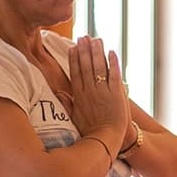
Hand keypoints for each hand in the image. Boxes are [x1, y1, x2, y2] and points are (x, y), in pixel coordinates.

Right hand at [67, 36, 129, 152]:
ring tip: (96, 39)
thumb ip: (67, 103)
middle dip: (85, 50)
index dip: (74, 58)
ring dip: (97, 52)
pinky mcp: (116, 93)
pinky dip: (113, 62)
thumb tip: (59, 92)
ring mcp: (103, 91)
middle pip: (86, 66)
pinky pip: (114, 74)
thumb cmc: (90, 132)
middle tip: (84, 37)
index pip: (75, 72)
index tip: (73, 47)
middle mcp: (89, 91)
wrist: (106, 140)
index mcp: (79, 96)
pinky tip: (111, 51)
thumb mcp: (73, 118)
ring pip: (99, 67)